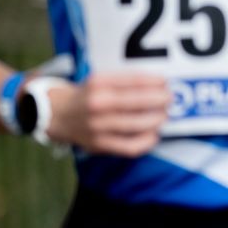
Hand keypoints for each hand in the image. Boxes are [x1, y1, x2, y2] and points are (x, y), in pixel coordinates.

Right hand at [46, 72, 171, 155]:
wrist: (58, 115)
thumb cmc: (87, 96)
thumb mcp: (100, 80)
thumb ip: (124, 81)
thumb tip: (158, 85)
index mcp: (98, 84)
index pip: (132, 81)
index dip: (153, 82)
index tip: (165, 82)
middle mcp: (97, 104)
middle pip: (136, 102)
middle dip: (159, 100)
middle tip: (169, 99)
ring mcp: (98, 126)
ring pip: (136, 124)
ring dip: (156, 120)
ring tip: (163, 116)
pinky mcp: (100, 144)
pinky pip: (130, 146)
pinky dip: (147, 141)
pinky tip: (154, 134)